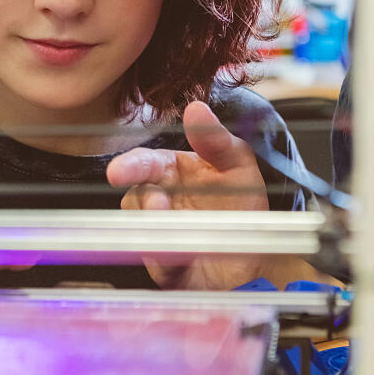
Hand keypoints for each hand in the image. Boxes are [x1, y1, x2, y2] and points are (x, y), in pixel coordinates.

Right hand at [106, 100, 268, 289]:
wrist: (256, 257)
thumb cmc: (240, 206)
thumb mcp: (238, 166)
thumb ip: (216, 140)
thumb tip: (196, 107)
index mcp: (170, 171)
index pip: (144, 164)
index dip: (130, 166)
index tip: (117, 173)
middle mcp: (158, 201)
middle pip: (135, 198)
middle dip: (144, 202)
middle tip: (158, 205)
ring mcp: (157, 233)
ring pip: (141, 229)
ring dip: (158, 230)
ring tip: (182, 229)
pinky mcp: (163, 266)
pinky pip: (157, 263)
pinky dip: (168, 259)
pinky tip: (184, 254)